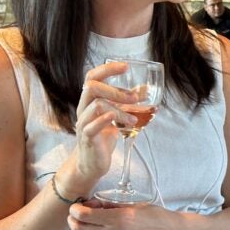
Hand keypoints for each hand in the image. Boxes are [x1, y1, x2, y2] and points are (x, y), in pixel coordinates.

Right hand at [67, 61, 140, 193]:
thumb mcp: (117, 116)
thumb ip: (127, 103)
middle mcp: (83, 108)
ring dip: (119, 109)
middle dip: (116, 89)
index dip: (107, 69)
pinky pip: (92, 125)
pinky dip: (106, 120)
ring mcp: (83, 122)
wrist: (92, 163)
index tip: (126, 66)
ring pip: (96, 105)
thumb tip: (145, 90)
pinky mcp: (87, 137)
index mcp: (90, 99)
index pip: (93, 76)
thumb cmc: (104, 136)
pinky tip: (122, 122)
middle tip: (135, 98)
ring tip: (134, 118)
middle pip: (92, 87)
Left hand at [68, 200, 181, 229]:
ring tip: (88, 222)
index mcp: (119, 218)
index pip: (84, 215)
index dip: (75, 209)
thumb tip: (95, 204)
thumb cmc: (157, 216)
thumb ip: (112, 205)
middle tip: (77, 213)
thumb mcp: (134, 205)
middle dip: (73, 220)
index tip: (78, 204)